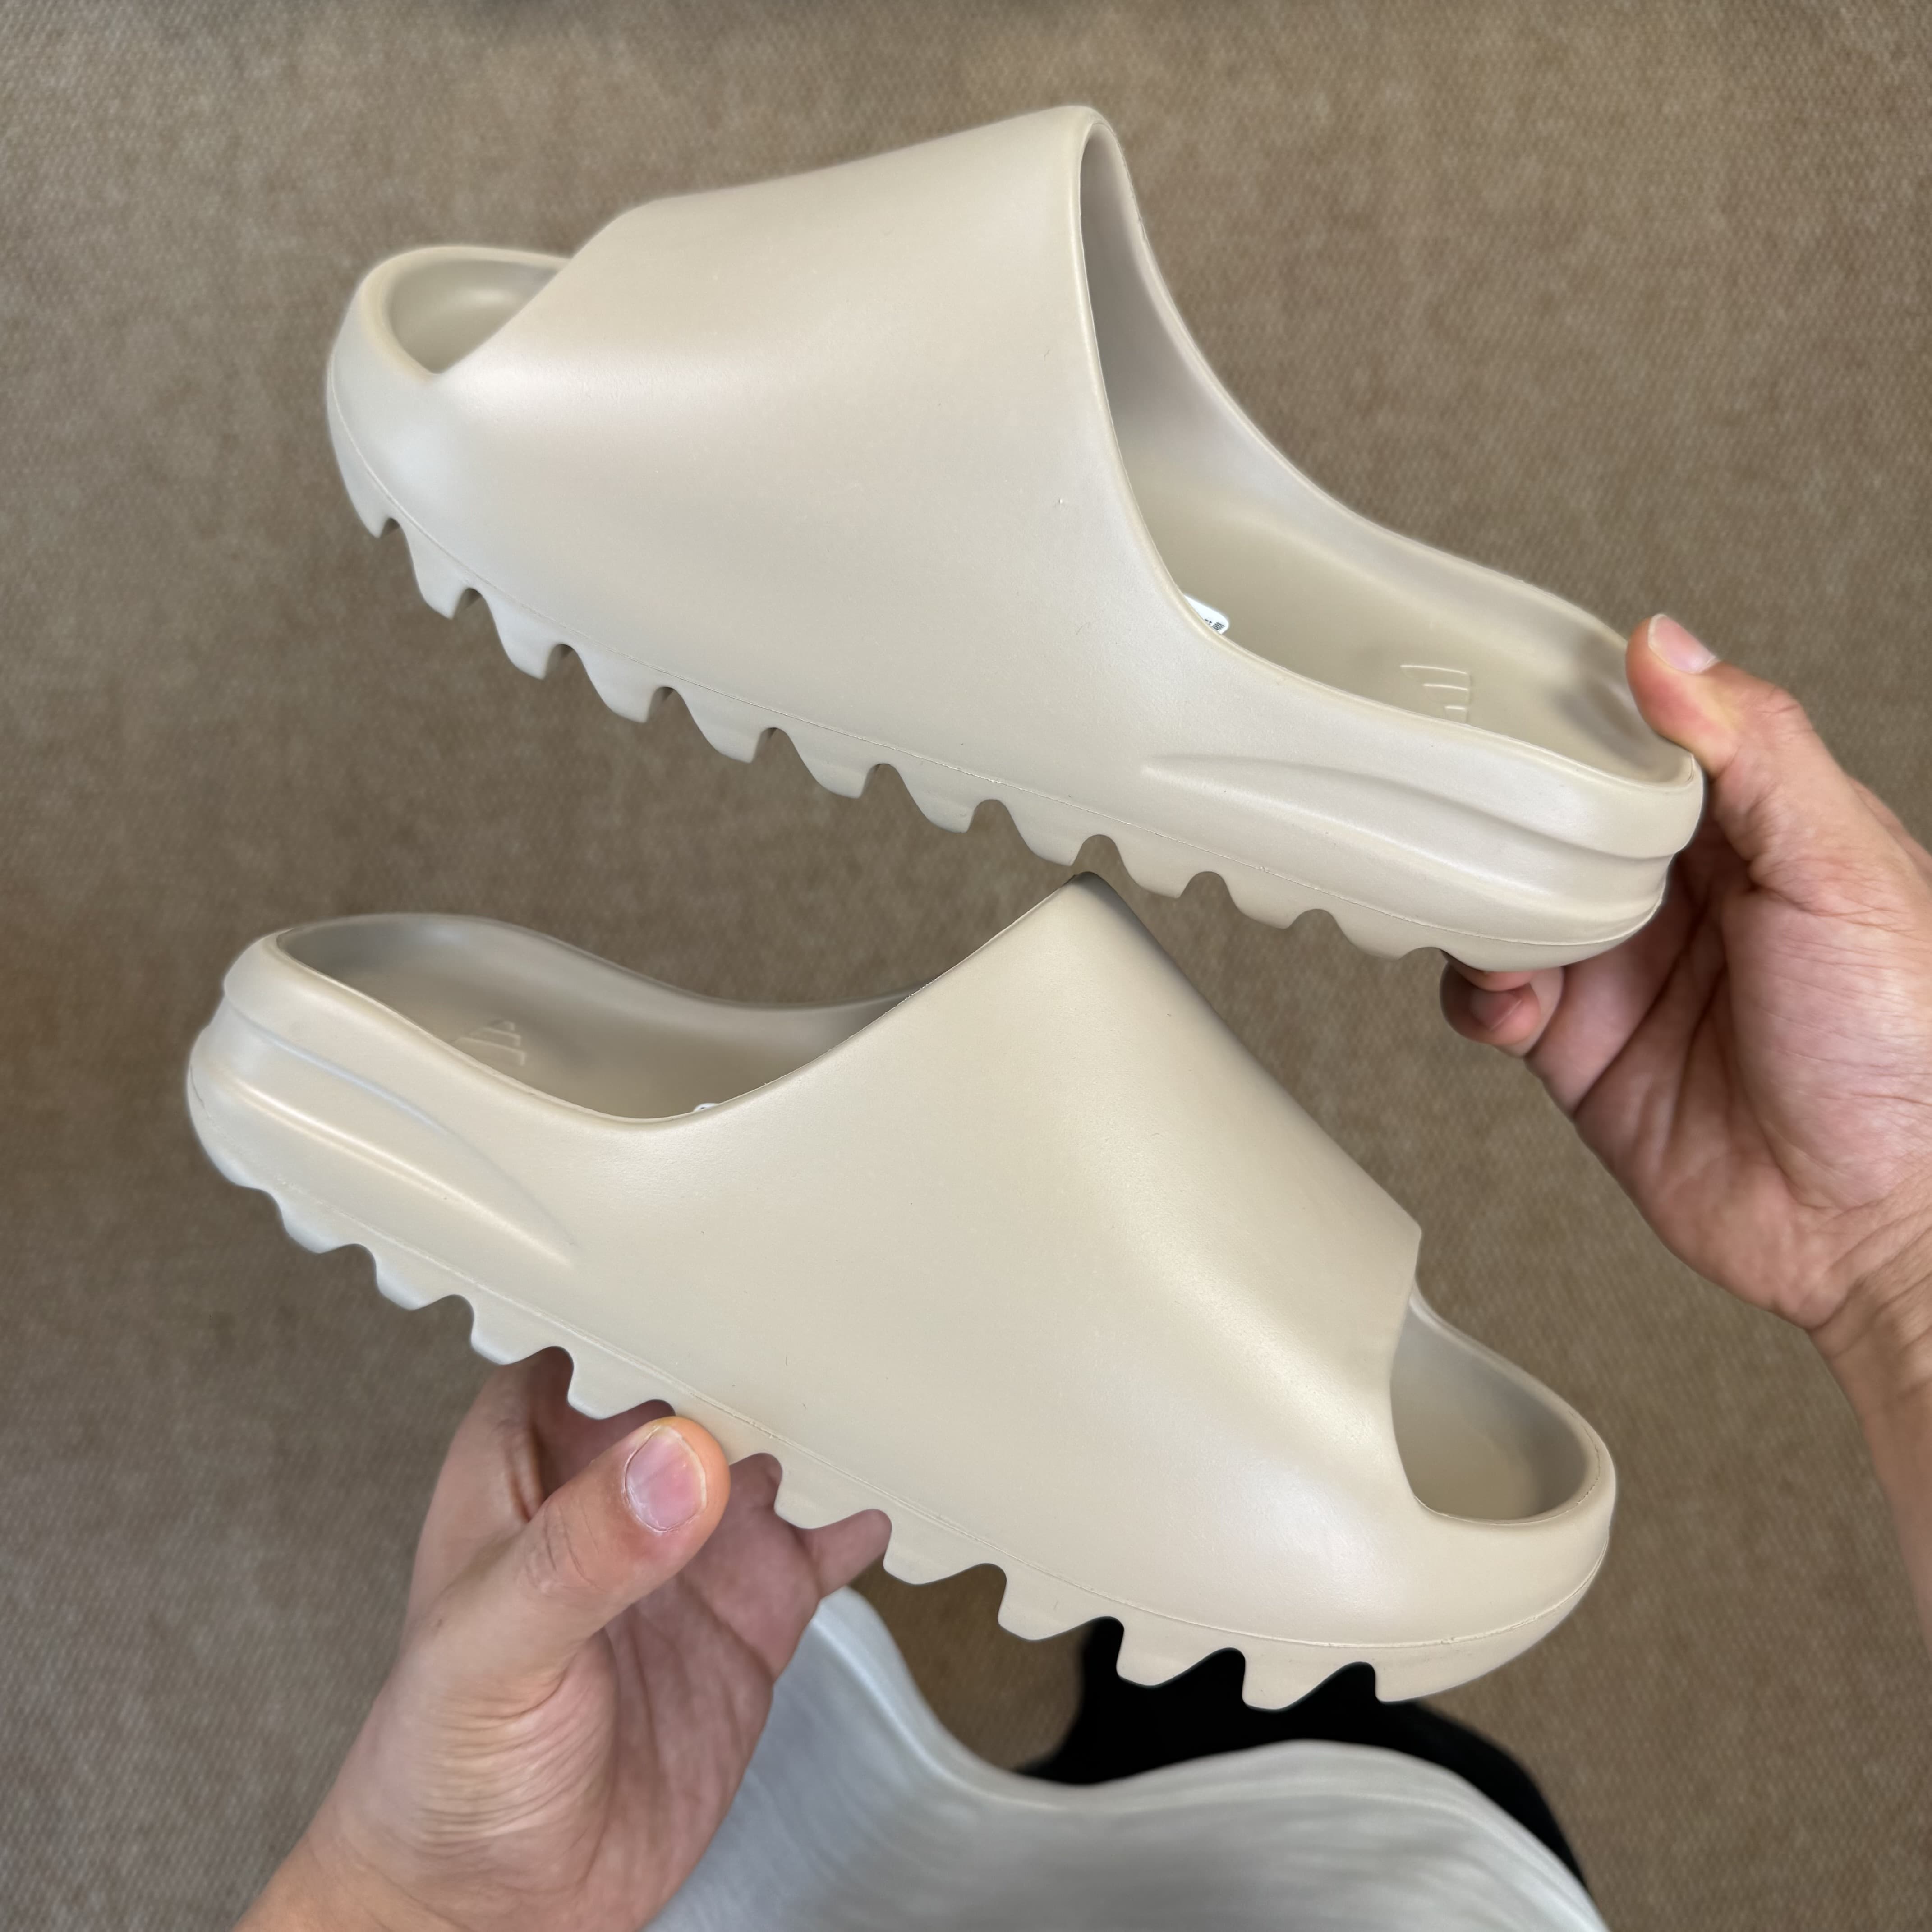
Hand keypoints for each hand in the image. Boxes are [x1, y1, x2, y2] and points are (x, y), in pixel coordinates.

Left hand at [240, 1350, 889, 1931]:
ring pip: (774, 1448)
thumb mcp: (491, 1646)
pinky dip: (866, 1512)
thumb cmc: (436, 1772)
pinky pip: (824, 1541)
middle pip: (700, 1380)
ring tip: (887, 1366)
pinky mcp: (749, 1618)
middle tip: (837, 1290)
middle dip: (760, 1339)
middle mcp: (617, 1494)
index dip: (642, 1288)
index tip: (717, 1246)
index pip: (588, 1336)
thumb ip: (581, 1553)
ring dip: (825, 1415)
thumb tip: (675, 1459)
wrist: (493, 1914)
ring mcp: (690, 1556)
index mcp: (531, 1465)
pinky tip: (901, 1485)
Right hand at [1442, 614, 1931, 1641]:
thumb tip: (1669, 648)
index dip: (1582, 710)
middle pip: (1558, 813)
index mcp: (1752, 826)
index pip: (1646, 736)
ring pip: (1505, 896)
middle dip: (1507, 807)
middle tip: (1474, 802)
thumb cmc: (1899, 1051)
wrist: (1865, 1222)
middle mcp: (1679, 890)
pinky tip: (1512, 1001)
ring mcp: (1620, 965)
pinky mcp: (1573, 1043)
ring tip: (1496, 919)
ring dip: (1478, 900)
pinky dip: (1477, 990)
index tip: (1518, 690)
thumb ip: (1757, 753)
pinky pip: (1490, 993)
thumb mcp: (1843, 869)